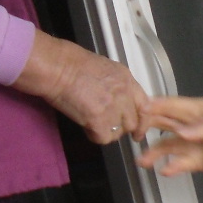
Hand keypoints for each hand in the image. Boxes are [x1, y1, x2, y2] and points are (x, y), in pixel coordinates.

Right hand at [12, 31, 147, 143]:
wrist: (57, 68)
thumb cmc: (71, 64)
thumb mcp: (104, 69)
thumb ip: (116, 85)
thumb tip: (117, 100)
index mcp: (127, 79)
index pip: (146, 106)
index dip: (143, 121)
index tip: (139, 130)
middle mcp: (124, 93)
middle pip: (134, 121)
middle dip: (122, 128)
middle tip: (110, 129)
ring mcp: (113, 107)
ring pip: (119, 131)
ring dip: (107, 131)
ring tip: (94, 125)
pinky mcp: (98, 119)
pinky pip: (104, 137)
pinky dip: (95, 136)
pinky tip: (86, 128)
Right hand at [138, 97, 202, 176]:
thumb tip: (182, 134)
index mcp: (196, 111)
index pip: (170, 105)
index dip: (154, 106)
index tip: (141, 109)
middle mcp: (188, 126)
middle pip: (161, 122)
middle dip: (146, 125)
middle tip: (134, 132)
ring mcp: (190, 143)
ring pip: (166, 146)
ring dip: (154, 153)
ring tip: (143, 161)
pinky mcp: (194, 159)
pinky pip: (180, 163)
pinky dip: (172, 167)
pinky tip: (166, 171)